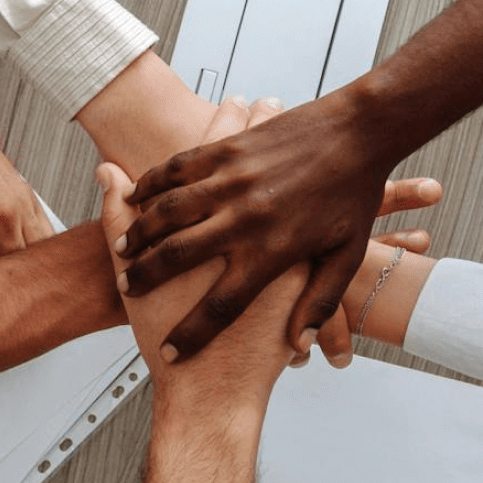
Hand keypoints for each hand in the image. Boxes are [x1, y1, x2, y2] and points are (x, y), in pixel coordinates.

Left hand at [0, 115, 54, 280]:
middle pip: (18, 279)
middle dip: (11, 296)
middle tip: (7, 312)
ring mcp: (17, 205)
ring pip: (38, 258)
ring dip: (30, 276)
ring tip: (25, 293)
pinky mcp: (25, 191)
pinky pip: (44, 232)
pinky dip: (42, 251)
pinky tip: (35, 263)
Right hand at [114, 98, 439, 363]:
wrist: (360, 130)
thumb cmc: (354, 192)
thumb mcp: (344, 256)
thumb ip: (320, 303)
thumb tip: (298, 344)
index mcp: (273, 250)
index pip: (221, 305)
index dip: (190, 335)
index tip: (169, 353)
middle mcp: (247, 216)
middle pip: (178, 257)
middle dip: (144, 278)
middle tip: (127, 288)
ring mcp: (234, 180)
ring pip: (167, 211)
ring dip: (137, 231)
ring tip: (122, 247)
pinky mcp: (228, 150)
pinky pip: (177, 168)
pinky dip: (150, 184)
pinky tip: (134, 196)